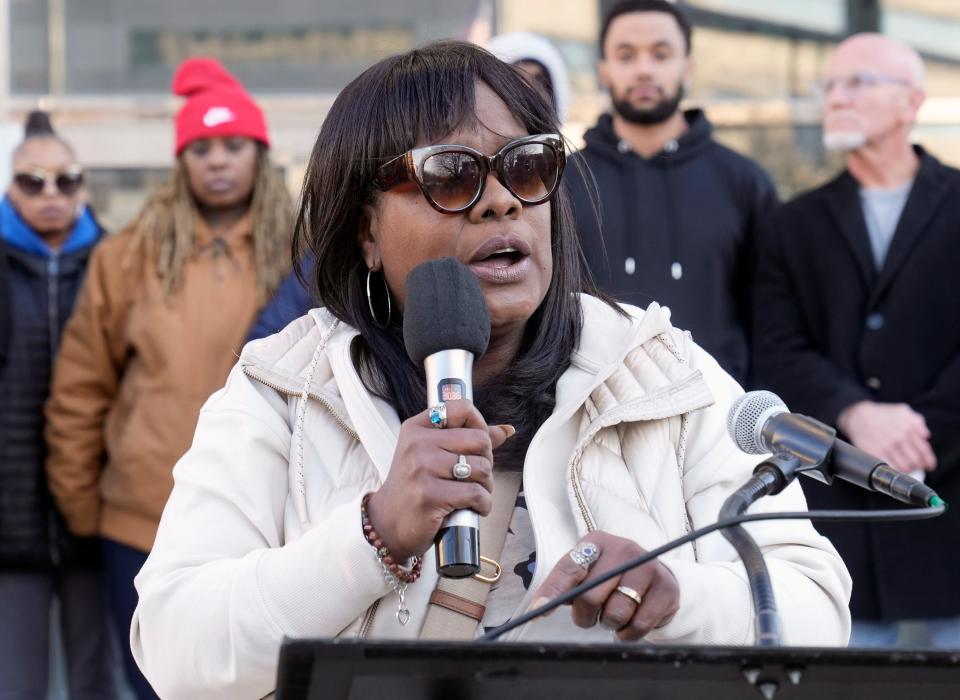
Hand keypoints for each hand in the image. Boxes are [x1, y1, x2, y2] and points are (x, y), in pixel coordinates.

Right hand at [365, 400, 513, 561]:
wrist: (389, 523)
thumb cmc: (415, 487)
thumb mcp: (432, 455)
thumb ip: (467, 440)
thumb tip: (506, 430)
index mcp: (417, 428)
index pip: (462, 408)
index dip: (480, 425)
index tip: (478, 445)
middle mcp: (417, 444)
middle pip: (479, 440)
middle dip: (486, 461)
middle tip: (475, 476)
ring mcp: (422, 469)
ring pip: (482, 468)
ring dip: (486, 486)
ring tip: (472, 493)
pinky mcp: (430, 495)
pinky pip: (476, 494)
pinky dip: (483, 504)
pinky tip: (474, 508)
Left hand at [530, 532, 679, 640]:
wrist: (657, 578)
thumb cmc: (612, 577)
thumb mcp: (588, 572)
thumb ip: (565, 585)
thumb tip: (538, 607)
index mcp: (597, 542)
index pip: (570, 567)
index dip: (553, 591)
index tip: (538, 611)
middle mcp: (623, 549)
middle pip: (590, 595)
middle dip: (584, 616)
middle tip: (589, 616)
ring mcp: (647, 567)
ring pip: (615, 613)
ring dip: (608, 624)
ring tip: (612, 615)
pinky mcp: (666, 589)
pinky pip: (639, 625)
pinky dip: (627, 634)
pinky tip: (628, 624)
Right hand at [838, 401, 936, 472]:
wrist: (859, 416)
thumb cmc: (883, 415)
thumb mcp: (903, 411)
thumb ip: (917, 422)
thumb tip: (926, 436)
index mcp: (910, 427)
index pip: (924, 451)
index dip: (928, 461)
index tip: (929, 466)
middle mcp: (900, 437)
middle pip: (916, 461)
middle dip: (917, 466)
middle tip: (915, 466)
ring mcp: (888, 446)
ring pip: (905, 467)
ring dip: (907, 469)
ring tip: (905, 467)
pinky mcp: (876, 452)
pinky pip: (891, 467)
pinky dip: (895, 470)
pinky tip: (895, 467)